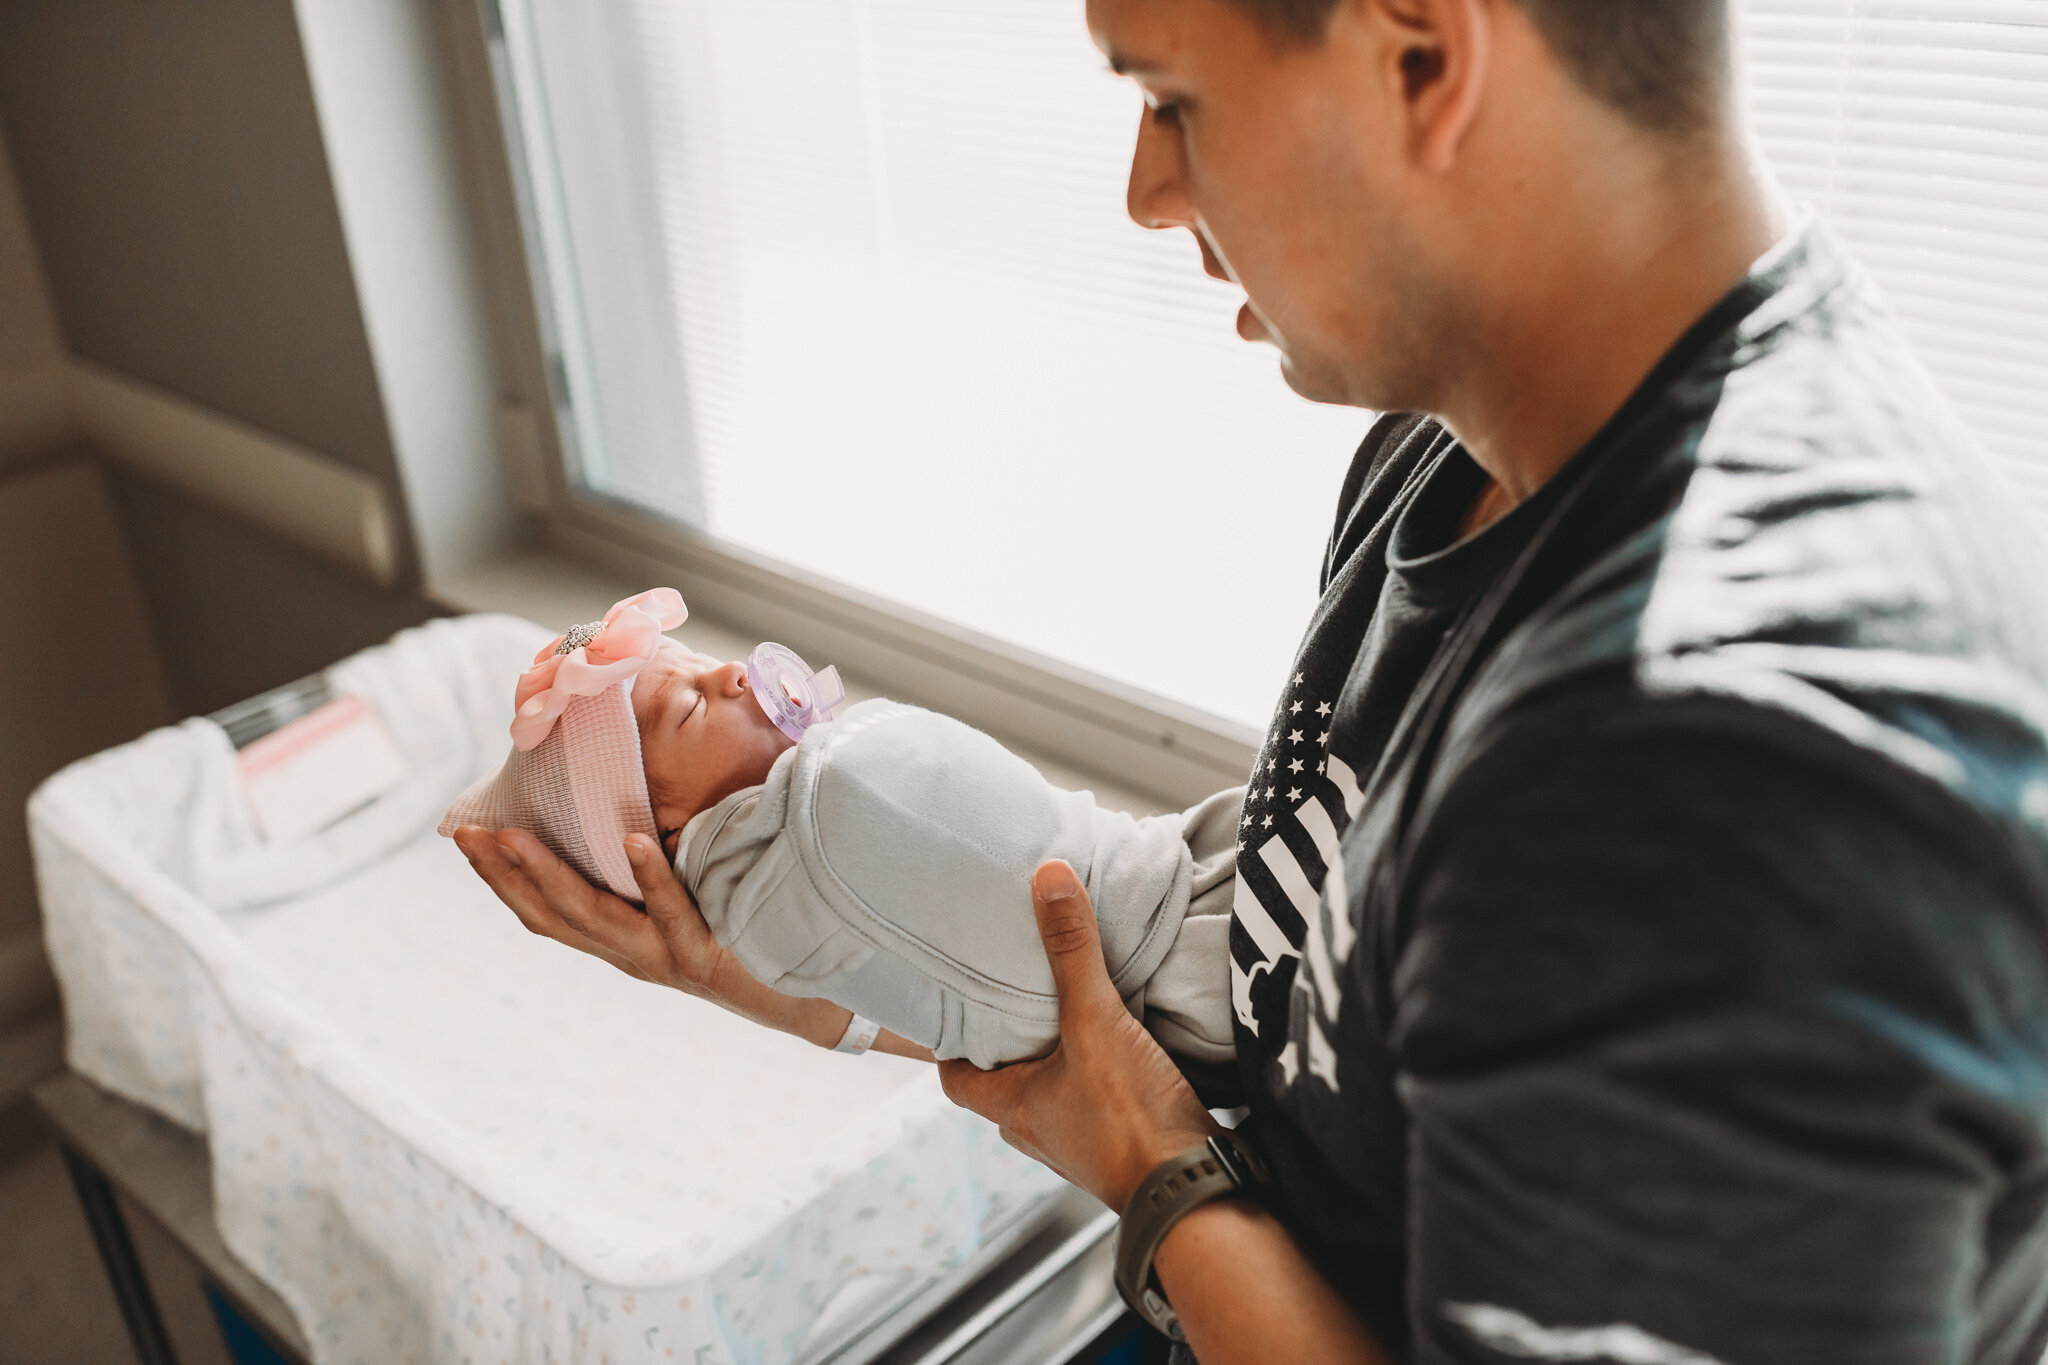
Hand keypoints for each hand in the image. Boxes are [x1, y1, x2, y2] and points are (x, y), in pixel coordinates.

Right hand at [452, 825, 857, 1048]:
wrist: (809, 994)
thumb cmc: (747, 932)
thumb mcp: (687, 896)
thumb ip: (655, 864)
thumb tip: (627, 798)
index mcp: (620, 939)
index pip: (543, 909)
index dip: (499, 877)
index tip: (463, 834)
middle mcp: (632, 953)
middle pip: (550, 914)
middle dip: (502, 873)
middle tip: (466, 832)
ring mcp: (665, 956)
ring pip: (594, 916)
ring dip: (550, 872)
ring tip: (514, 835)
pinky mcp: (705, 954)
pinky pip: (672, 911)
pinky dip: (650, 876)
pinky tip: (631, 840)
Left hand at [938, 860, 1221, 1209]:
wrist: (1195, 1186)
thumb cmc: (1130, 1119)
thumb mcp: (1095, 1022)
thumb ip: (1073, 952)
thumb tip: (1048, 880)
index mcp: (1011, 1109)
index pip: (955, 1076)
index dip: (951, 1040)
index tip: (958, 1000)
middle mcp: (1038, 1130)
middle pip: (1006, 1077)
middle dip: (1012, 1037)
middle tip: (1017, 985)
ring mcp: (1081, 1140)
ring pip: (1055, 1086)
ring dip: (1061, 1051)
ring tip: (1071, 1000)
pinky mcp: (1124, 1140)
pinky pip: (1098, 1095)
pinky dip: (1102, 1065)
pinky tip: (1124, 1034)